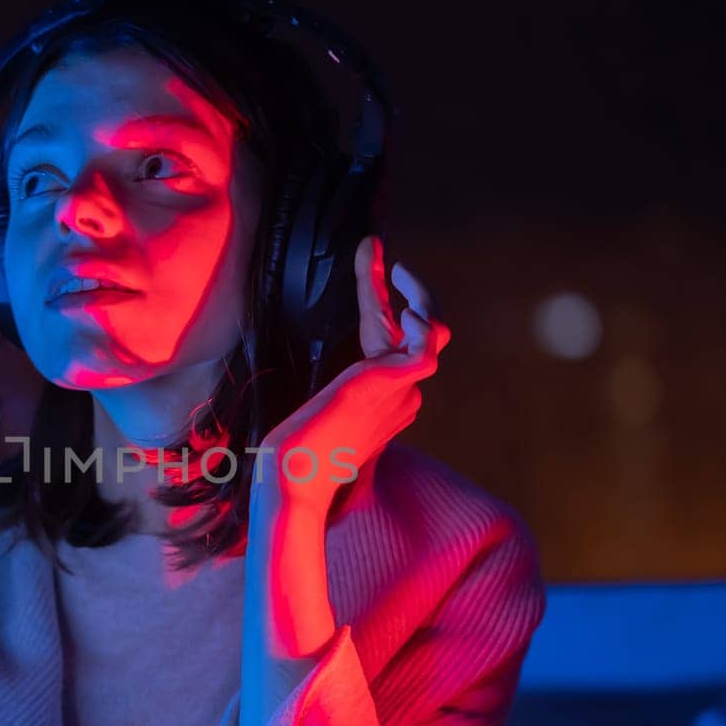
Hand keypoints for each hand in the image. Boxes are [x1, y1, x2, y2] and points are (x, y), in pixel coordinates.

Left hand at [254, 236, 449, 513]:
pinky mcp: (397, 385)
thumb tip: (323, 391)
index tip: (368, 260)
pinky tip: (404, 309)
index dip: (382, 300)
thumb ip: (333, 399)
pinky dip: (421, 324)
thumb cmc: (298, 455)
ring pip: (431, 332)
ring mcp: (402, 392)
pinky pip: (427, 349)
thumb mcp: (317, 416)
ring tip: (393, 269)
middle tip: (377, 252)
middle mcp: (403, 397)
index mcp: (387, 402)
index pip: (395, 344)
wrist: (294, 473)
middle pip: (419, 331)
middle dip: (405, 290)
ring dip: (418, 296)